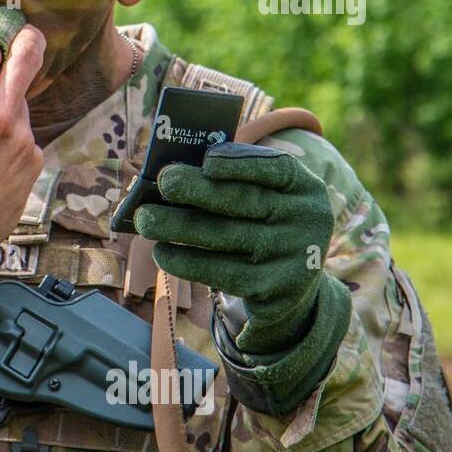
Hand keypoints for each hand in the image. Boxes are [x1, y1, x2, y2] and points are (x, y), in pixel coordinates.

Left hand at [133, 141, 334, 353]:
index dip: (241, 163)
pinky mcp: (273, 290)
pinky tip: (161, 252)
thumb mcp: (264, 199)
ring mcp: (292, 257)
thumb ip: (231, 183)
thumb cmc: (262, 226)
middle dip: (198, 190)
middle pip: (245, 201)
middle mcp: (306, 220)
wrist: (290, 288)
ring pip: (226, 236)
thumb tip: (173, 174)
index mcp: (304, 187)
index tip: (207, 160)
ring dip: (179, 226)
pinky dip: (186, 262)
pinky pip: (221, 272)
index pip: (278, 168)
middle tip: (164, 182)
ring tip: (146, 220)